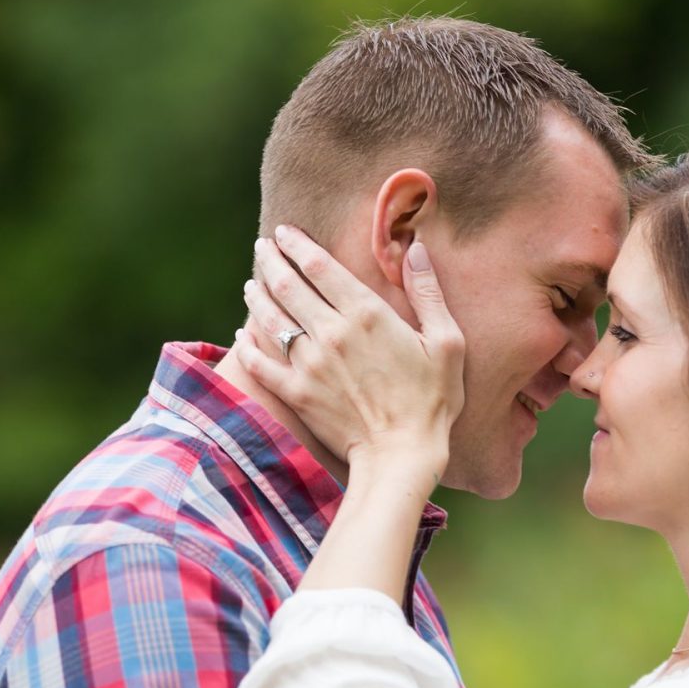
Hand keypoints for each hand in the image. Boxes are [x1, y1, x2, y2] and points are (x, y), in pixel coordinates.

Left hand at [233, 225, 464, 475]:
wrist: (401, 455)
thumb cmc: (431, 399)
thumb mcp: (446, 341)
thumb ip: (428, 292)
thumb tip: (415, 248)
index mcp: (366, 314)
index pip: (319, 266)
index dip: (297, 244)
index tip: (285, 232)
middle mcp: (331, 333)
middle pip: (288, 285)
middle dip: (270, 261)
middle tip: (261, 247)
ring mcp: (309, 364)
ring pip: (270, 318)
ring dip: (257, 295)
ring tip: (252, 282)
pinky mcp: (296, 393)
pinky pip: (260, 363)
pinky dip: (246, 345)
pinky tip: (242, 334)